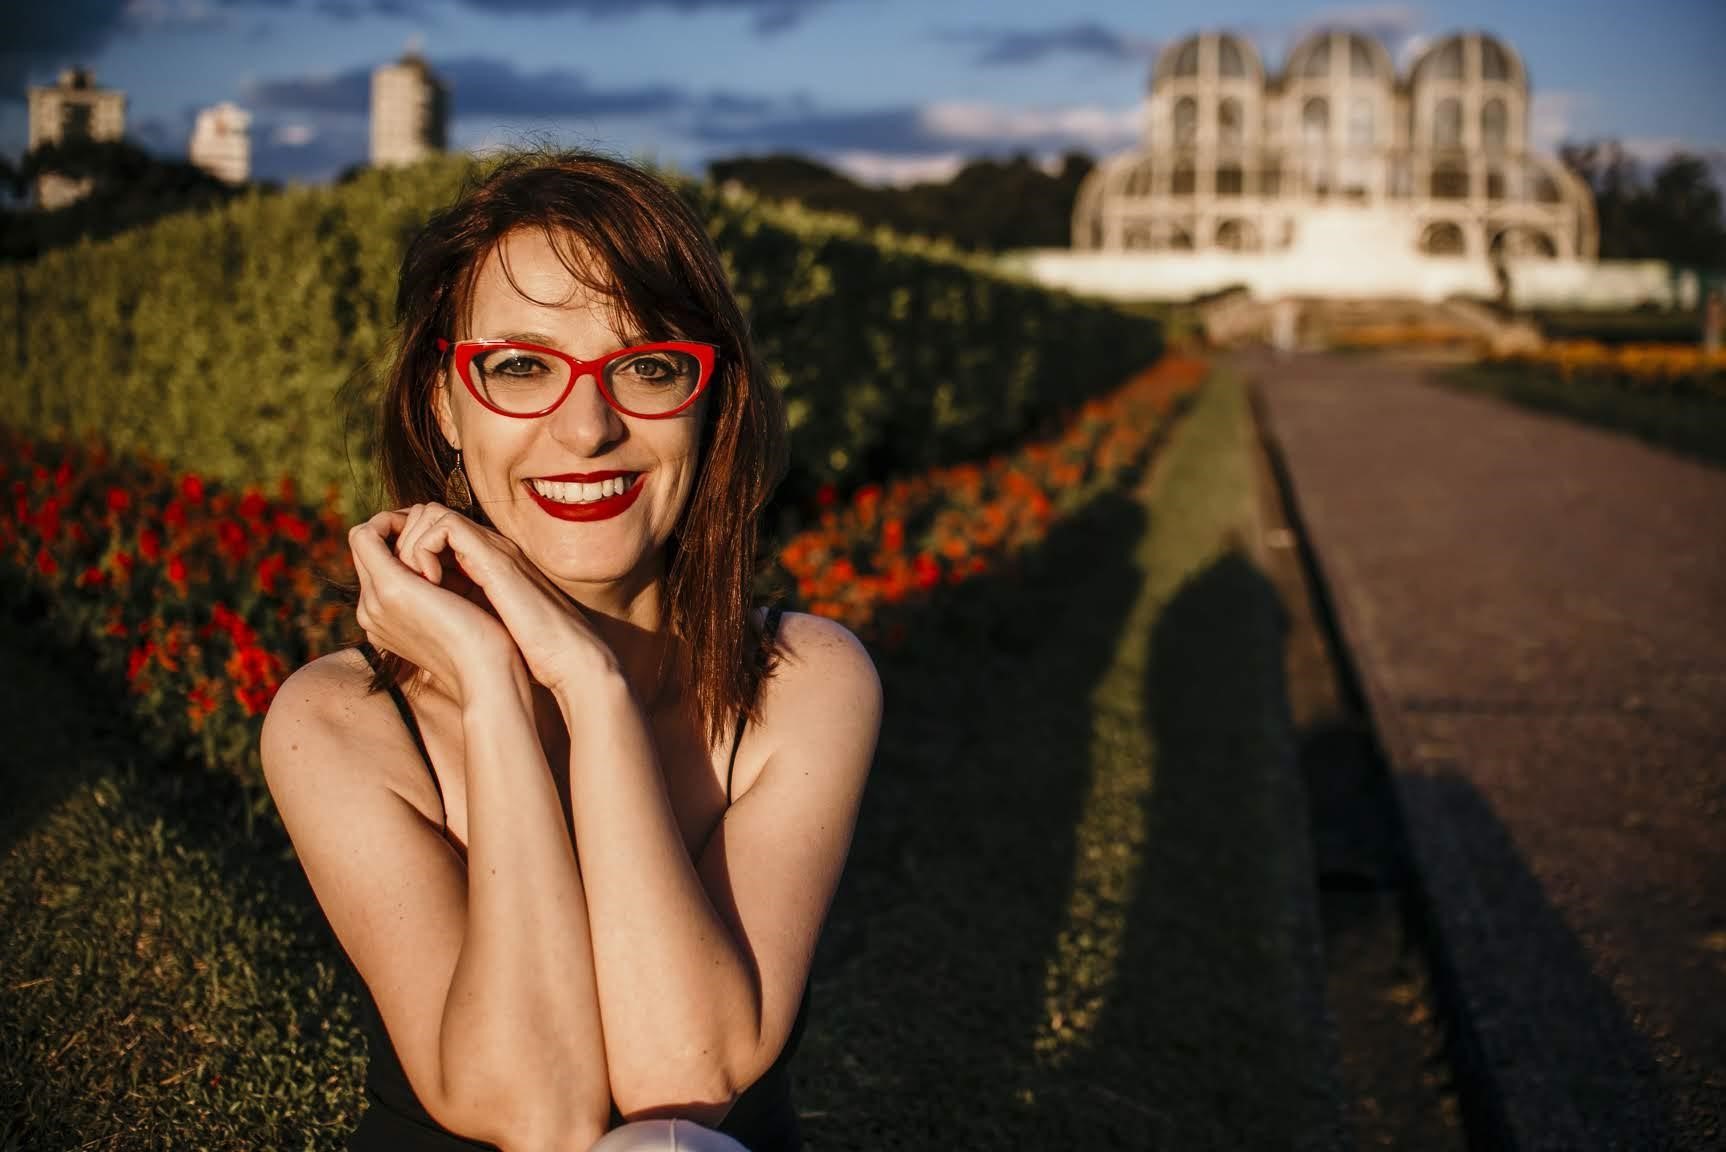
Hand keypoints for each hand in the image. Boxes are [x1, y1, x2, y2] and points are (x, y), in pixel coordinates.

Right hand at [350, 508, 522, 703]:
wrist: (488, 673)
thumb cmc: (484, 648)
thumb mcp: (452, 615)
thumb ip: (436, 595)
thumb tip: (441, 574)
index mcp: (383, 619)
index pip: (373, 564)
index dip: (397, 540)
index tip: (434, 539)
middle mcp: (370, 611)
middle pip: (365, 548)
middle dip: (398, 529)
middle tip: (439, 534)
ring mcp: (374, 600)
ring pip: (364, 536)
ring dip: (401, 530)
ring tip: (442, 547)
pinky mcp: (391, 586)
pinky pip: (369, 534)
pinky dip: (399, 527)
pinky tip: (439, 548)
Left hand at [371, 502, 618, 696]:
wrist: (568, 660)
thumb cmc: (530, 654)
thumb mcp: (481, 623)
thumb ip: (457, 607)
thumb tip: (420, 614)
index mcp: (481, 563)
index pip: (430, 531)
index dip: (405, 548)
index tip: (399, 582)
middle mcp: (485, 547)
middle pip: (424, 515)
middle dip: (400, 543)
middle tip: (401, 580)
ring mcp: (491, 547)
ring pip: (428, 514)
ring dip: (408, 546)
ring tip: (413, 584)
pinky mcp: (492, 554)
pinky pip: (441, 525)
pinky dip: (423, 551)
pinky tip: (431, 585)